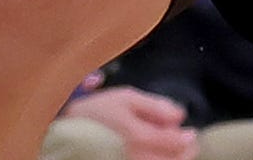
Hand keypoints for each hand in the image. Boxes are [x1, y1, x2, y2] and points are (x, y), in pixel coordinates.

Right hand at [61, 86, 195, 159]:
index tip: (191, 132)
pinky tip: (152, 153)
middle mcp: (136, 158)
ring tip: (171, 148)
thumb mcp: (126, 98)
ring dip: (170, 158)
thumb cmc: (94, 112)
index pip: (177, 144)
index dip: (188, 139)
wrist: (61, 132)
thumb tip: (180, 115)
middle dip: (184, 152)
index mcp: (140, 137)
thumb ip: (156, 106)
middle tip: (186, 142)